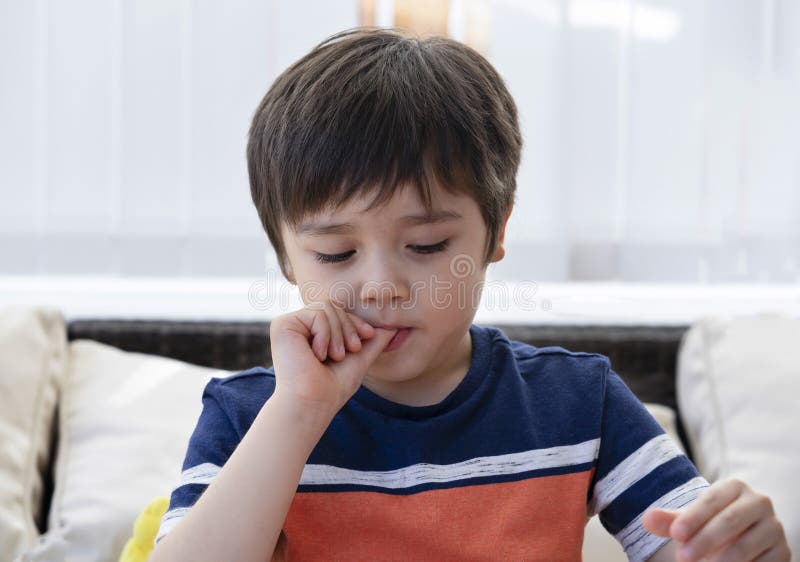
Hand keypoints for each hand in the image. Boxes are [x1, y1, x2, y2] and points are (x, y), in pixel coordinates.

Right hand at [269, 301, 396, 417]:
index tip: (367, 337)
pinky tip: (318, 354)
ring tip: (334, 356)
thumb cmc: (333, 388)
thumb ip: (373, 341)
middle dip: (348, 328)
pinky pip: (316, 314)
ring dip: (337, 334)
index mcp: (312, 333)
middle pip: (333, 306)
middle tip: (347, 352)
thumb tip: (393, 326)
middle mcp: (298, 326)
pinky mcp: (282, 325)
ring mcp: (289, 325)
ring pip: (326, 308)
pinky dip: (325, 334)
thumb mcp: (359, 359)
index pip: (338, 312)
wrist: (314, 402)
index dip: (355, 322)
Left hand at [642, 477, 790, 560]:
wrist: (741, 539)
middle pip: (729, 521)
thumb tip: (647, 519)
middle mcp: (759, 502)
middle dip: (704, 541)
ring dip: (720, 561)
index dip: (693, 518)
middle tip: (682, 557)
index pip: (712, 500)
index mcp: (735, 487)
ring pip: (746, 546)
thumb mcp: (689, 521)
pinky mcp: (783, 552)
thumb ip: (669, 520)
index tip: (674, 535)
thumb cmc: (709, 525)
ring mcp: (774, 527)